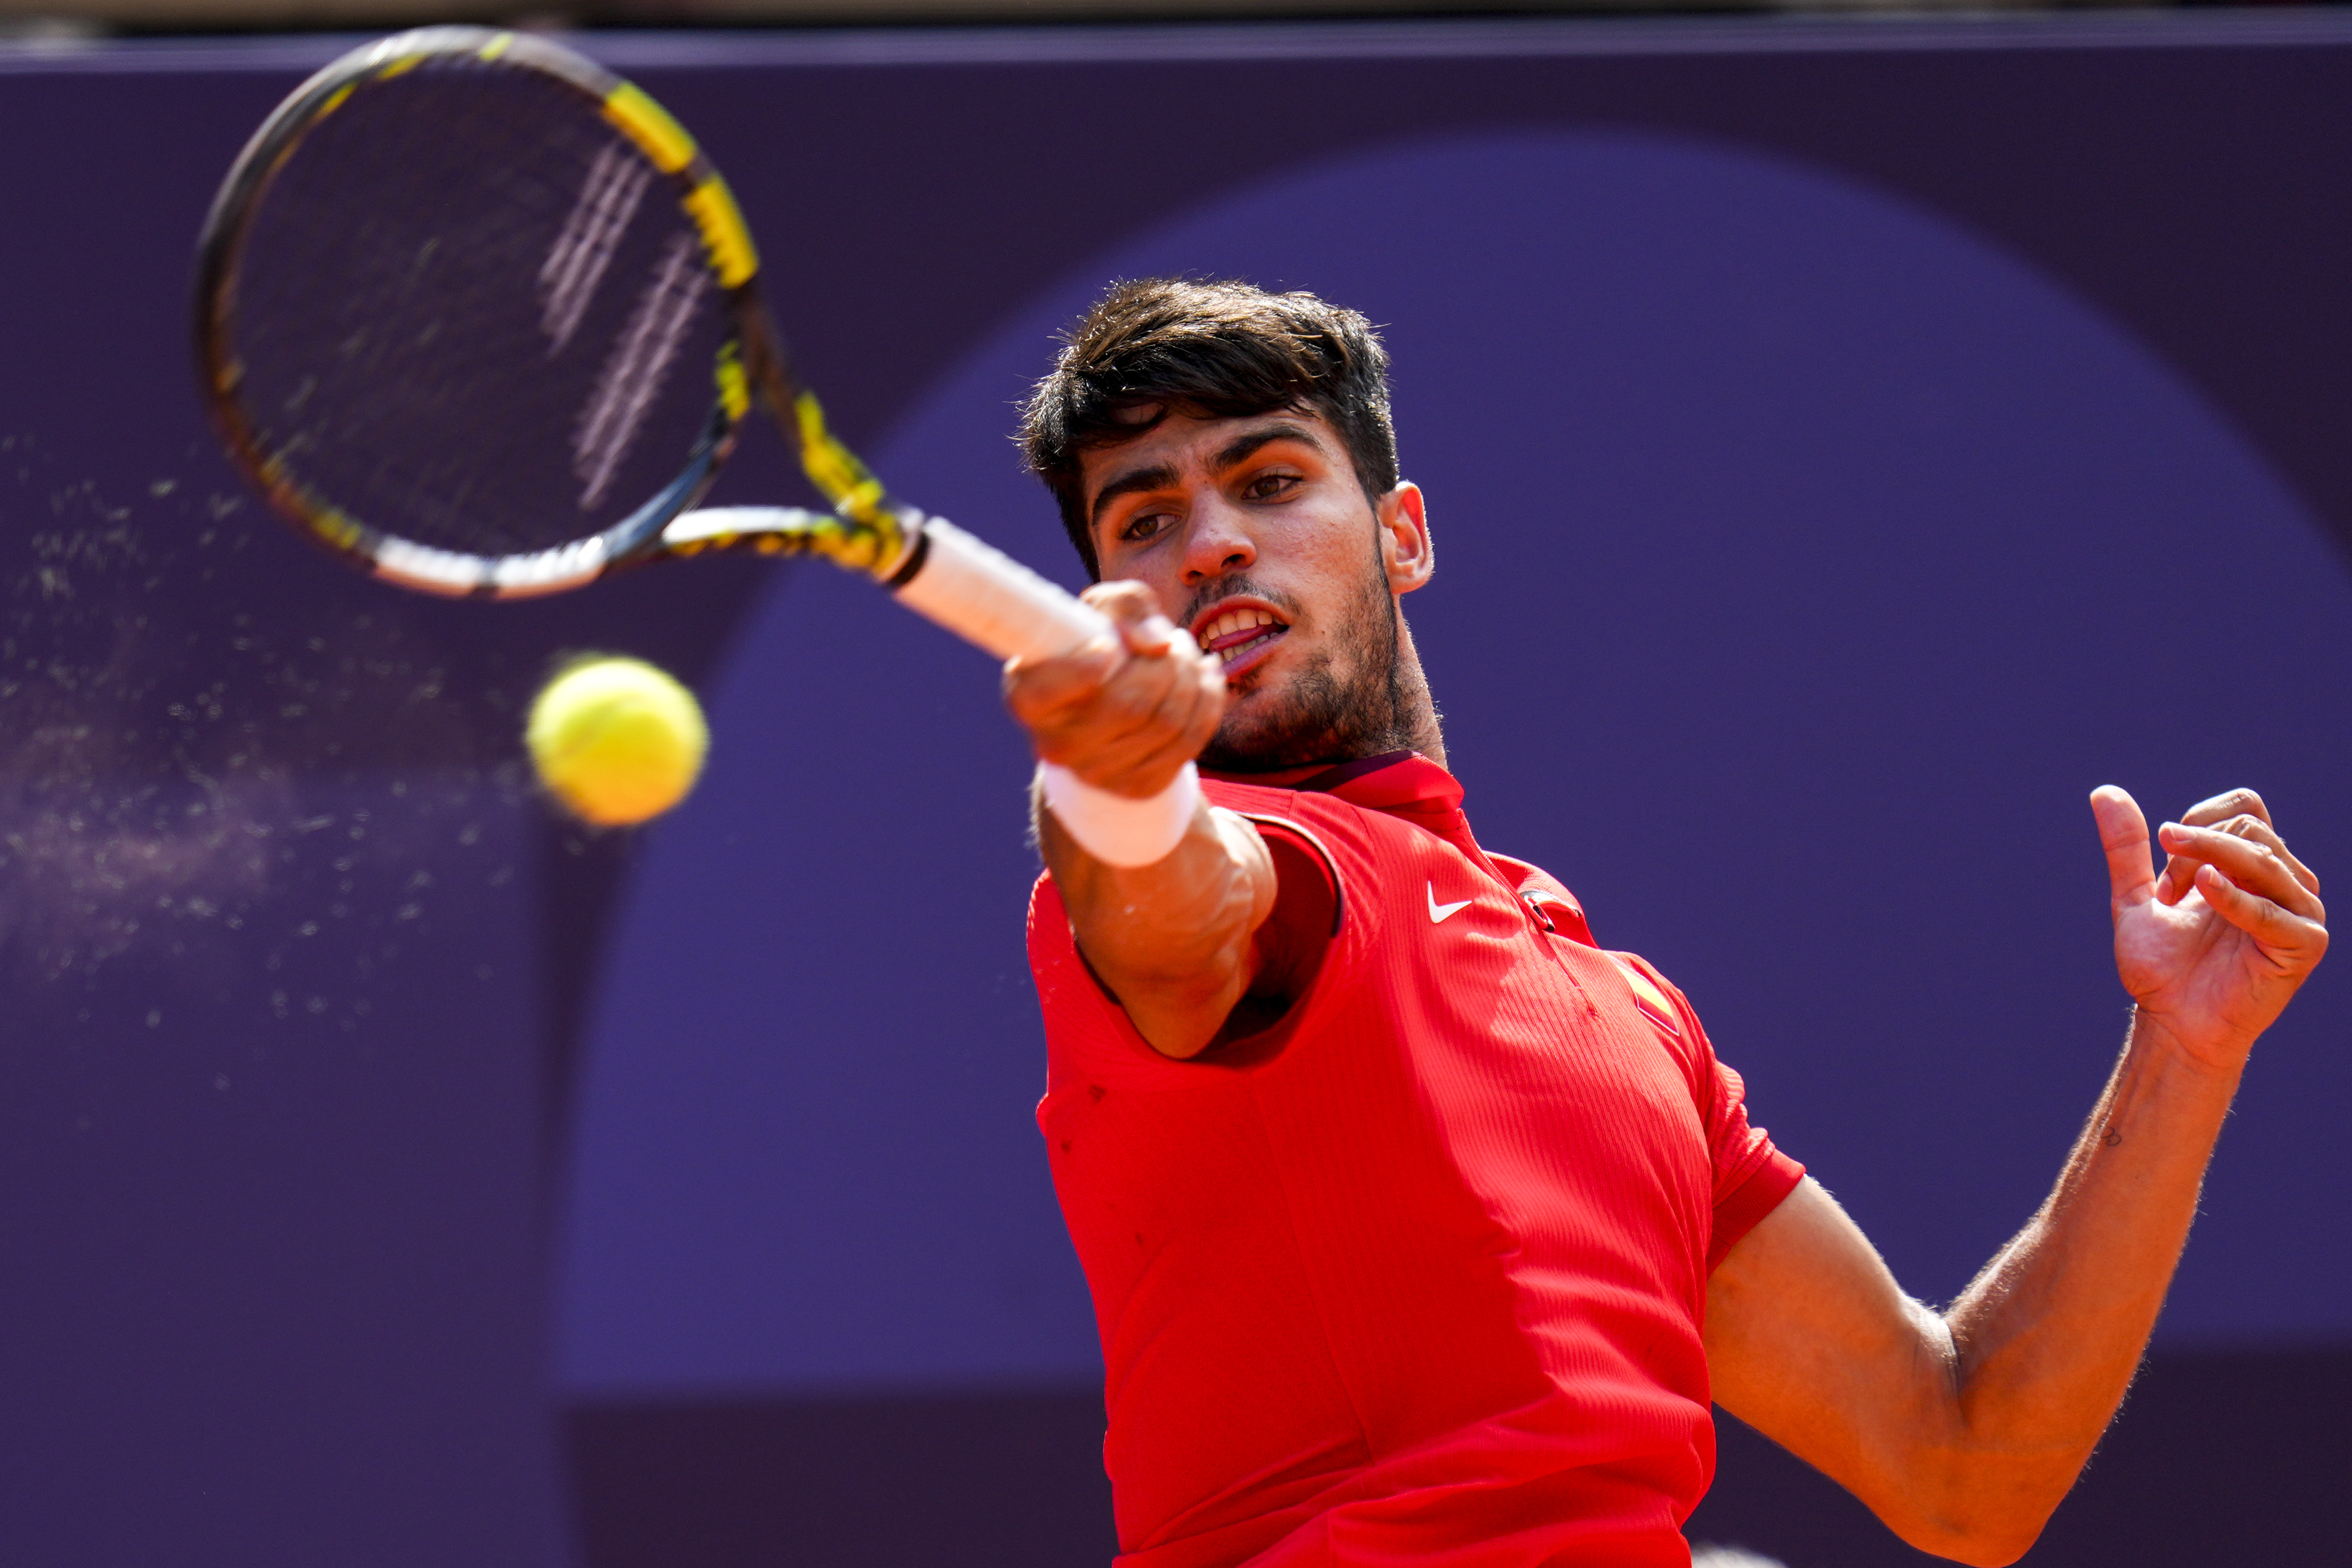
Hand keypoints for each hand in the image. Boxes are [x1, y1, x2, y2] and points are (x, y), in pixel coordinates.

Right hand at [1003, 580, 1225, 798]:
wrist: (1109, 707)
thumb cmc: (1099, 647)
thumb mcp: (1102, 612)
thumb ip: (1124, 607)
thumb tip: (1157, 644)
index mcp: (1029, 698)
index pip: (1050, 692)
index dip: (1083, 669)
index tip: (1109, 647)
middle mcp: (1057, 746)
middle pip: (1130, 706)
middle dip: (1167, 664)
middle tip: (1173, 641)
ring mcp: (1098, 774)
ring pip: (1167, 722)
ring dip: (1191, 678)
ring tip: (1187, 655)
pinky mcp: (1138, 786)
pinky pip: (1190, 741)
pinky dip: (1208, 701)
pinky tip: (1205, 678)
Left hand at [2092, 785, 2327, 1070]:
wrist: (2172, 1021)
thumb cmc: (2161, 966)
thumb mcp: (2137, 897)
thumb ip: (2126, 847)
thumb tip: (2103, 791)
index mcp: (2252, 866)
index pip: (2246, 807)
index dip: (2201, 821)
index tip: (2165, 855)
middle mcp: (2284, 882)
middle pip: (2251, 828)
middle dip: (2198, 845)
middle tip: (2165, 881)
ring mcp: (2300, 911)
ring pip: (2263, 858)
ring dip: (2209, 864)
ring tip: (2177, 895)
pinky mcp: (2305, 944)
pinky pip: (2273, 909)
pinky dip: (2234, 897)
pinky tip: (2203, 891)